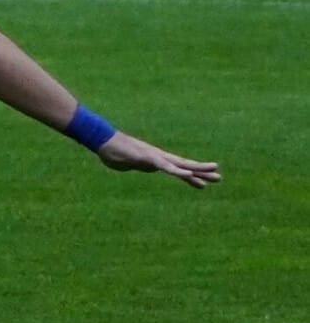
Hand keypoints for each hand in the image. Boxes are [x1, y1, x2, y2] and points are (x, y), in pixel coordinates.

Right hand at [95, 131, 219, 188]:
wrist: (103, 140)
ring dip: (196, 171)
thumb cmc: (112, 151)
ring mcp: (155, 157)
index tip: (205, 181)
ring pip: (179, 165)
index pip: (177, 168)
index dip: (192, 175)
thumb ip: (136, 165)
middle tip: (219, 177)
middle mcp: (159, 157)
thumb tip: (137, 166)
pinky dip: (177, 171)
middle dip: (202, 172)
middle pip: (184, 165)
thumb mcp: (128, 164)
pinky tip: (187, 175)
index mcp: (155, 160)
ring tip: (213, 175)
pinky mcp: (148, 158)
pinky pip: (165, 167)